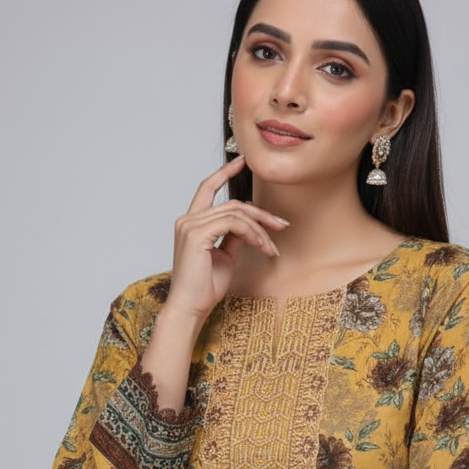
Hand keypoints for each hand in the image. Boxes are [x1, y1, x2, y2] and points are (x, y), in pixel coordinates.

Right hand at [165, 155, 288, 322]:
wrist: (191, 307)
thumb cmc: (204, 288)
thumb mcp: (224, 257)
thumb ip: (233, 237)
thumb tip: (248, 226)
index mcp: (190, 223)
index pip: (207, 188)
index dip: (224, 172)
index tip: (242, 161)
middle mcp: (187, 220)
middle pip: (233, 204)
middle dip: (261, 213)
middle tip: (282, 224)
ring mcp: (190, 226)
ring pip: (236, 214)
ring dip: (260, 230)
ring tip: (271, 248)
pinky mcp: (197, 234)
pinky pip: (233, 224)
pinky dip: (252, 233)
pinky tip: (261, 246)